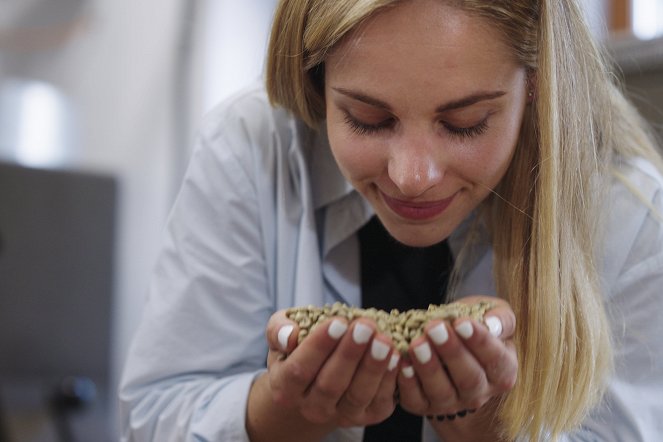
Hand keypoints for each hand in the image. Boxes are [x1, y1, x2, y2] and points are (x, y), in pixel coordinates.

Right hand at [263, 309, 399, 427]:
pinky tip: (396, 356)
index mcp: (286, 388)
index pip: (300, 370)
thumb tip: (289, 334)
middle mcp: (311, 408)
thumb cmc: (297, 353)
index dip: (319, 346)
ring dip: (373, 367)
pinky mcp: (366, 417)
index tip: (338, 321)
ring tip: (384, 339)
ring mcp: (340, 416)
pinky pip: (379, 402)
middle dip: (350, 354)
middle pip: (330, 385)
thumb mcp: (280, 337)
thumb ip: (278, 330)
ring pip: (357, 395)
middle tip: (365, 326)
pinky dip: (390, 379)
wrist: (313, 388)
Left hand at [397, 296, 516, 419]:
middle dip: (450, 352)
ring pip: (441, 392)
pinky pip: (415, 399)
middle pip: (469, 379)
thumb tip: (491, 322)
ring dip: (428, 367)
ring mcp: (451, 403)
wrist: (448, 353)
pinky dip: (407, 383)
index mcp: (502, 371)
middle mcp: (478, 393)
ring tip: (416, 344)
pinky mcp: (423, 406)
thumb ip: (501, 318)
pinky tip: (402, 362)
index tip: (461, 322)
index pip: (495, 359)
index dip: (479, 342)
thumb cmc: (471, 328)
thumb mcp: (492, 316)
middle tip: (434, 328)